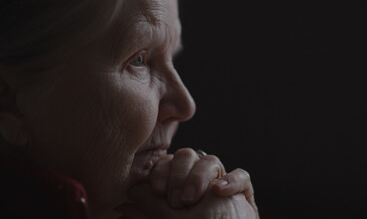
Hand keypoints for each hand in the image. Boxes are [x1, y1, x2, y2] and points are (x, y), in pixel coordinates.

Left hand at [116, 148, 258, 217]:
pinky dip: (232, 180)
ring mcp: (218, 188)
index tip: (158, 190)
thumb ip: (148, 209)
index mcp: (175, 192)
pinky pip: (241, 175)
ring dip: (200, 176)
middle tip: (178, 201)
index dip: (161, 171)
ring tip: (194, 198)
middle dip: (180, 174)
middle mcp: (195, 187)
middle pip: (187, 157)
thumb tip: (124, 200)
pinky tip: (219, 191)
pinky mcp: (241, 193)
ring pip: (211, 161)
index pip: (165, 165)